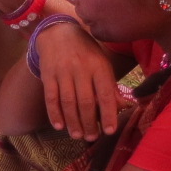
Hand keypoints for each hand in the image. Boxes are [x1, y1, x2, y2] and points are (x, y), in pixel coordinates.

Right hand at [37, 19, 122, 140]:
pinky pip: (51, 98)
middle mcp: (81, 69)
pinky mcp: (48, 75)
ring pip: (68, 102)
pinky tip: (59, 125)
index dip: (108, 114)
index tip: (110, 131)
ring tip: (77, 135)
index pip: (106, 94)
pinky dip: (54, 113)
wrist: (59, 33)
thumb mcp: (102, 64)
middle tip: (92, 137)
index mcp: (99, 67)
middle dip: (89, 122)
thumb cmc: (85, 52)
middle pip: (86, 101)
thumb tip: (123, 107)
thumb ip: (110, 86)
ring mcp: (63, 72)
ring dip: (73, 122)